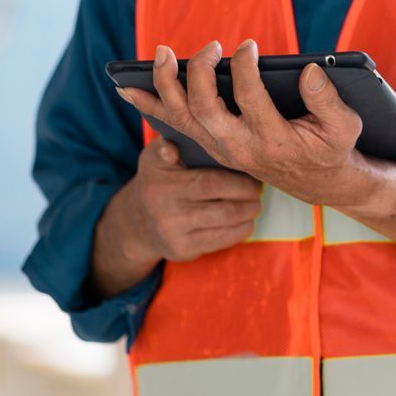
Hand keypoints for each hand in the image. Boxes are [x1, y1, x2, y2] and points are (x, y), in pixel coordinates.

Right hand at [88, 136, 263, 295]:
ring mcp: (173, 230)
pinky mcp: (182, 249)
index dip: (228, 173)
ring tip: (256, 201)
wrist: (137, 223)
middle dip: (247, 190)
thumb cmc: (158, 180)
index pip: (204, 178)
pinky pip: (221, 240)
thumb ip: (165, 147)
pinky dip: (241, 229)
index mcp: (160, 178)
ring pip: (225, 218)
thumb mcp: (154, 158)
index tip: (242, 164)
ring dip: (249, 209)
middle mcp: (164, 205)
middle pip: (220, 195)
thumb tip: (170, 146)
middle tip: (259, 185)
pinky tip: (246, 219)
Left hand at [117, 40, 372, 209]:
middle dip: (199, 73)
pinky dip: (150, 105)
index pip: (248, 98)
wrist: (319, 182)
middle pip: (203, 109)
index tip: (249, 46)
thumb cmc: (333, 147)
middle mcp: (239, 148)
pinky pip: (174, 124)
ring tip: (160, 54)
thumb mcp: (345, 126)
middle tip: (212, 47)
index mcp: (272, 140)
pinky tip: (128, 88)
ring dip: (166, 84)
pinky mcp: (213, 144)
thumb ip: (328, 99)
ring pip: (182, 117)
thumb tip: (308, 70)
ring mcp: (221, 148)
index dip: (245, 67)